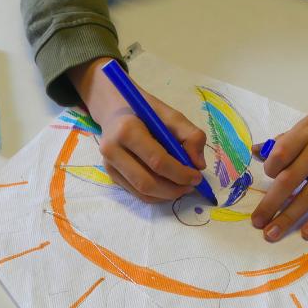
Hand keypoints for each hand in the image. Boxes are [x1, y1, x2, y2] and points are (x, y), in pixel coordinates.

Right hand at [67, 58, 206, 202]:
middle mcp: (112, 150)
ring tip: (183, 187)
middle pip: (147, 182)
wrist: (116, 111)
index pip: (157, 161)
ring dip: (167, 195)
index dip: (180, 173)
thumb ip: (191, 136)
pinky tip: (169, 188)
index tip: (198, 176)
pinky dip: (157, 196)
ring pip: (142, 192)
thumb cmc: (146, 112)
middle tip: (192, 185)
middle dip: (174, 189)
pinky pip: (137, 193)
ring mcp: (109, 165)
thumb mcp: (172, 115)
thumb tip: (198, 165)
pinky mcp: (111, 175)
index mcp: (127, 130)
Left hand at [251, 71, 307, 241]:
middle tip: (256, 222)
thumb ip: (287, 139)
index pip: (280, 154)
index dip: (269, 169)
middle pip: (290, 180)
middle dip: (270, 204)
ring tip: (272, 234)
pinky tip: (306, 233)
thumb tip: (257, 151)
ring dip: (288, 217)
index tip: (269, 177)